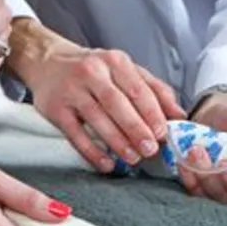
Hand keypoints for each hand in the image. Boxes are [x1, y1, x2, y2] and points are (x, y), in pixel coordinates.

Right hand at [18, 29, 185, 172]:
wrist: (47, 61)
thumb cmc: (93, 69)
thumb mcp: (124, 70)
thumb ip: (153, 89)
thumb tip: (180, 115)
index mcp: (114, 61)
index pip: (137, 88)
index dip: (151, 112)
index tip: (162, 132)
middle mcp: (92, 72)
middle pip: (117, 104)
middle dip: (136, 129)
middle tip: (150, 149)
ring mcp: (71, 91)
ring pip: (97, 119)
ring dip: (117, 142)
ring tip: (132, 158)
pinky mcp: (55, 109)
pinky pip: (75, 134)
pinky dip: (92, 152)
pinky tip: (106, 164)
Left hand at [179, 92, 226, 218]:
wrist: (218, 116)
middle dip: (223, 183)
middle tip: (215, 158)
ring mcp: (225, 193)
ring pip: (214, 199)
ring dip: (204, 179)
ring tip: (195, 151)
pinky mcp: (206, 190)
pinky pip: (197, 192)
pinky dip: (189, 179)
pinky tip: (183, 162)